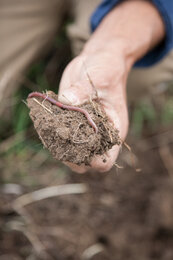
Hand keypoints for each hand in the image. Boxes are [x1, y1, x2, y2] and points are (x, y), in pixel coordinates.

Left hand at [58, 0, 164, 172]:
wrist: (96, 61)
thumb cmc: (106, 69)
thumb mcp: (100, 77)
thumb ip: (84, 90)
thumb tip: (66, 101)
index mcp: (113, 130)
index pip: (106, 160)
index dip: (92, 162)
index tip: (77, 146)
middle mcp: (97, 134)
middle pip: (83, 161)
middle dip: (69, 155)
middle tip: (58, 135)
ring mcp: (82, 129)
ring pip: (68, 151)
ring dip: (56, 144)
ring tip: (48, 126)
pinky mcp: (68, 121)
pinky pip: (58, 134)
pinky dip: (49, 131)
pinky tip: (41, 118)